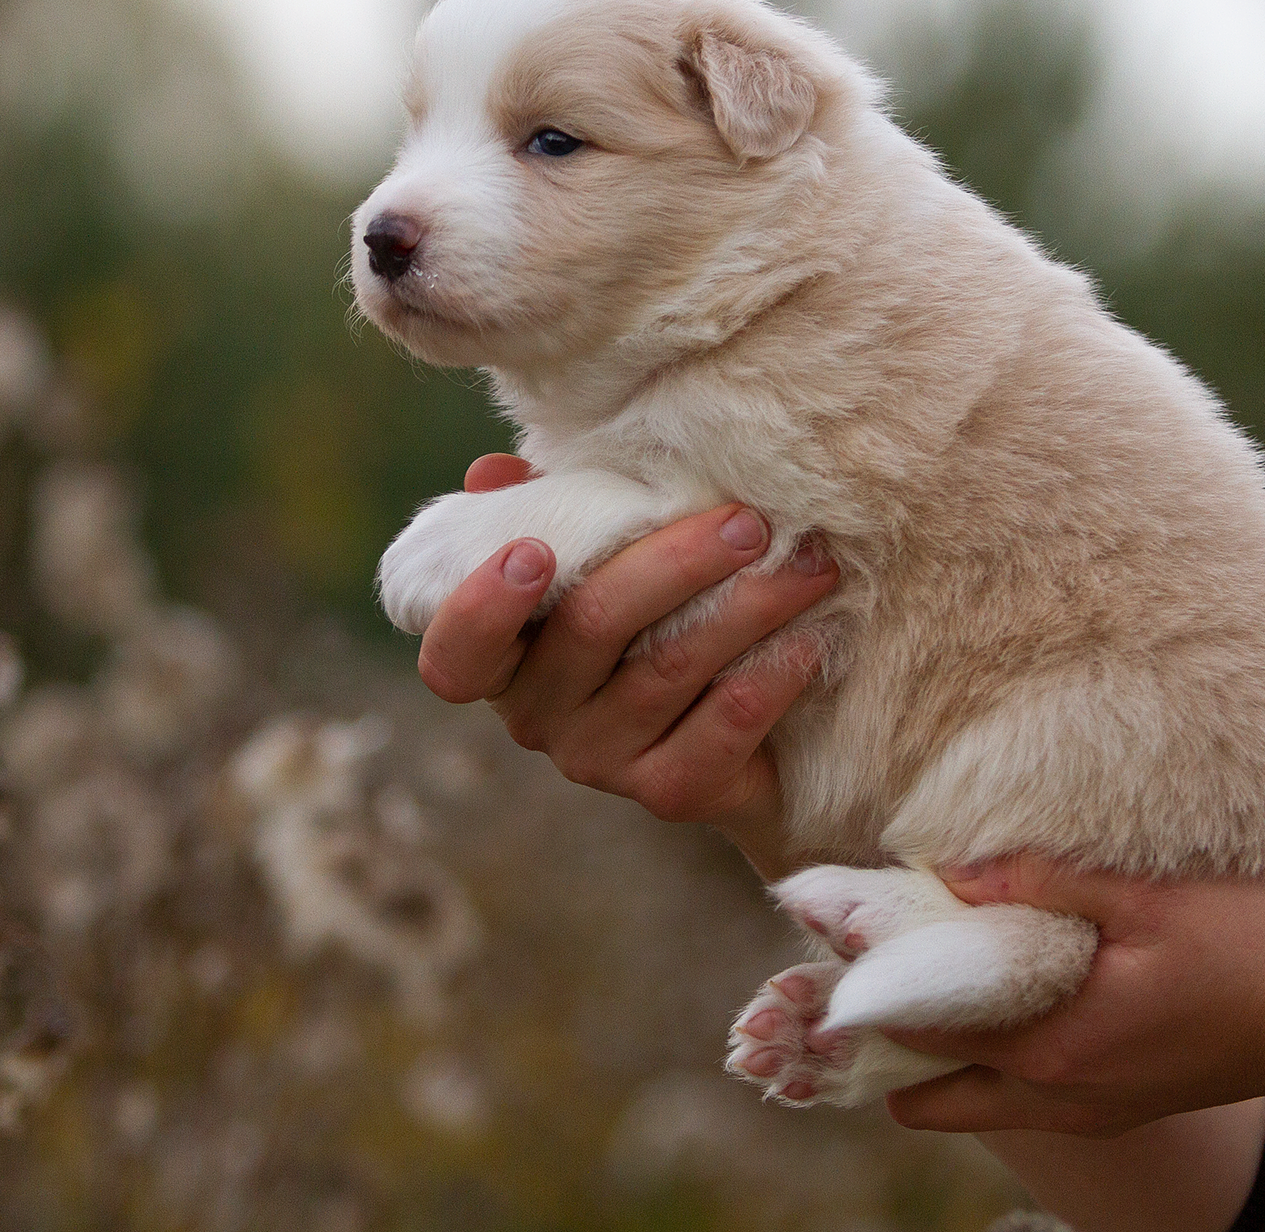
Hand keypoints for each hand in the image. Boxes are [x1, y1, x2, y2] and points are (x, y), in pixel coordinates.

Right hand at [414, 455, 838, 876]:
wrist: (732, 737)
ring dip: (747, 607)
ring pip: (670, 668)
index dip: (483, 608)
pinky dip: (770, 677)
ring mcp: (600, 761)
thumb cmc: (646, 615)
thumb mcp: (590, 559)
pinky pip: (723, 729)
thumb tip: (494, 473)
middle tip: (747, 522)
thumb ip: (543, 512)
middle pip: (593, 627)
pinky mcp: (670, 792)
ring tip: (806, 563)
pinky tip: (809, 637)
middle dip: (675, 562)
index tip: (533, 552)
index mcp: (502, 660)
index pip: (456, 657)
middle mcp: (537, 718)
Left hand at [883, 857, 1264, 1137]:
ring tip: (904, 988)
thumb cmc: (1258, 944)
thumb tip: (948, 868)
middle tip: (849, 975)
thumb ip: (1041, 878)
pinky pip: (1020, 1092)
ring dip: (930, 1053)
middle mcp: (1061, 1094)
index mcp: (1056, 1047)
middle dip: (882, 1035)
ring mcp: (1091, 1106)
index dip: (868, 984)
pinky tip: (983, 1003)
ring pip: (972, 1096)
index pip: (921, 1027)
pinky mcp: (1120, 1101)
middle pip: (929, 1083)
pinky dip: (982, 1060)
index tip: (829, 936)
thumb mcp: (1147, 896)